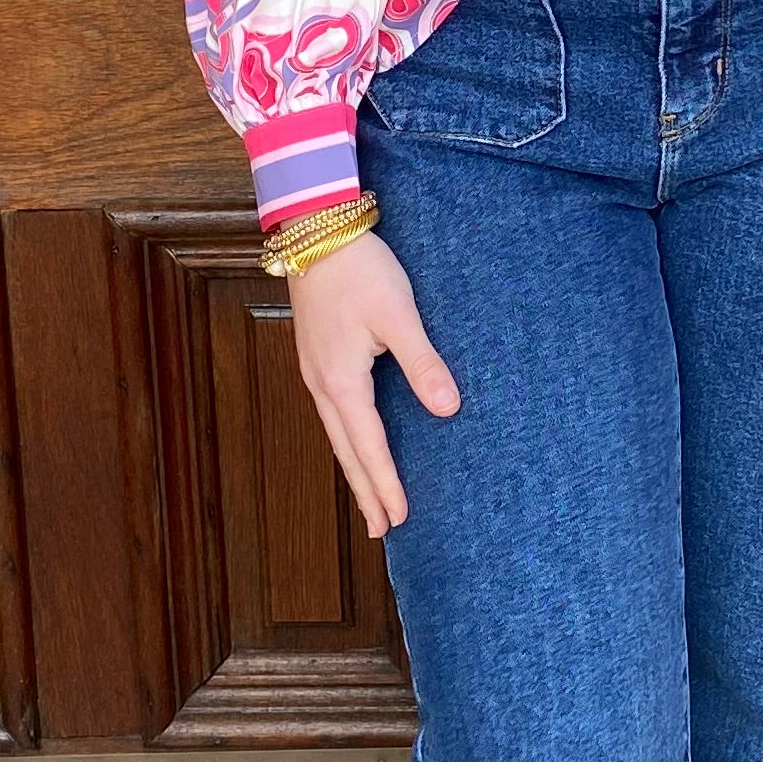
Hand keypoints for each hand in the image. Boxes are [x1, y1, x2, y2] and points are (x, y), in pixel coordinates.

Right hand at [286, 229, 459, 535]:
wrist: (315, 230)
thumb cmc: (360, 269)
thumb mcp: (399, 314)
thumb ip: (423, 363)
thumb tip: (447, 410)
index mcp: (342, 381)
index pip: (369, 446)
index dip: (385, 484)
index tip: (400, 520)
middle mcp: (322, 384)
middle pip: (347, 451)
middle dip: (365, 490)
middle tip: (381, 531)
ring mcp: (315, 372)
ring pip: (337, 434)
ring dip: (354, 468)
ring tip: (369, 499)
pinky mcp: (317, 357)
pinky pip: (333, 414)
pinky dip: (347, 440)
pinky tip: (356, 442)